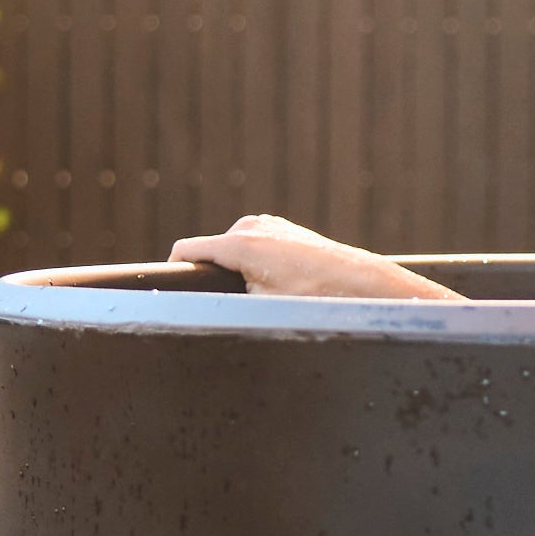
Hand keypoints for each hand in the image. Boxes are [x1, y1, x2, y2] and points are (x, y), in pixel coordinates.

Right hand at [169, 214, 457, 301]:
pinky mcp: (284, 230)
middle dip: (215, 279)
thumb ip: (227, 300)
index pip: (185, 253)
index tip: (170, 294)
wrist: (364, 286)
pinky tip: (280, 288)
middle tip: (235, 308)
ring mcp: (269, 225)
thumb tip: (201, 310)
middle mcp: (252, 226)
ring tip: (265, 299)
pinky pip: (256, 250)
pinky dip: (258, 268)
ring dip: (239, 274)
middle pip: (212, 255)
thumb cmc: (315, 299)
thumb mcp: (262, 306)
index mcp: (239, 242)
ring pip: (235, 253)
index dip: (175, 274)